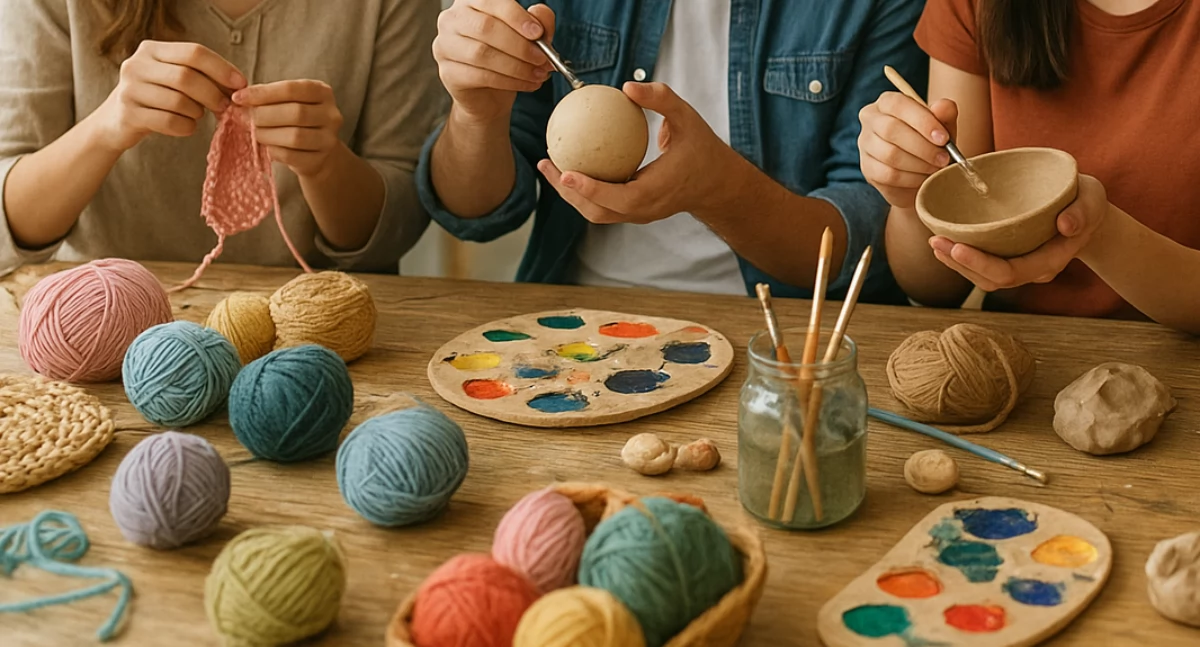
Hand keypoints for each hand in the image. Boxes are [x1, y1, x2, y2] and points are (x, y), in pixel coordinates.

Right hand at [96, 41, 246, 151]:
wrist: (117, 120)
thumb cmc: (157, 98)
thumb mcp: (174, 79)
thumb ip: (202, 76)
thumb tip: (240, 86)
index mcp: (151, 50)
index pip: (193, 52)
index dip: (221, 68)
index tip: (241, 84)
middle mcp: (137, 65)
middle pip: (187, 77)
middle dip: (213, 94)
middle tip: (225, 107)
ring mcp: (129, 89)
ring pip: (179, 102)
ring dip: (197, 112)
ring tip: (196, 114)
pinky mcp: (129, 114)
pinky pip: (170, 122)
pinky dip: (186, 127)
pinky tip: (187, 126)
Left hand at [233, 80, 344, 177]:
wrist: (316, 150)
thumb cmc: (295, 120)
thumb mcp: (287, 102)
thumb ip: (268, 97)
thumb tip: (240, 99)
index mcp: (322, 92)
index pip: (292, 89)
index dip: (263, 93)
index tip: (239, 98)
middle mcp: (331, 115)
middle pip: (296, 113)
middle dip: (264, 115)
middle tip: (246, 118)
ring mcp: (329, 139)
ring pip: (295, 136)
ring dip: (267, 134)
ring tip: (255, 133)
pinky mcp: (320, 160)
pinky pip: (292, 156)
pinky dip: (273, 151)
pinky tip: (266, 147)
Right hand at [433, 0, 555, 121]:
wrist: (488, 95)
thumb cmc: (505, 57)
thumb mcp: (526, 36)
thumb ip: (538, 21)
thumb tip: (541, 19)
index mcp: (471, 2)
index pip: (491, 1)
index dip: (516, 16)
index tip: (538, 33)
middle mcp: (452, 19)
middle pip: (486, 27)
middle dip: (519, 45)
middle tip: (542, 58)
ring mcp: (445, 46)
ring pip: (482, 53)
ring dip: (517, 66)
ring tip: (538, 74)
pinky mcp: (447, 72)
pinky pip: (480, 76)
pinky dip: (509, 81)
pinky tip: (527, 84)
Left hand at [536, 82, 739, 224]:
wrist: (717, 183)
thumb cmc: (702, 148)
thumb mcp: (687, 117)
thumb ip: (660, 99)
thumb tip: (627, 86)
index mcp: (655, 192)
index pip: (616, 198)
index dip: (588, 189)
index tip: (565, 172)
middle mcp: (643, 210)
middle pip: (596, 211)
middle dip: (567, 192)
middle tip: (547, 164)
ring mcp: (638, 215)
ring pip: (597, 212)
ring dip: (571, 194)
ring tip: (551, 167)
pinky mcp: (634, 212)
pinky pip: (604, 205)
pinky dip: (584, 191)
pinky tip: (571, 166)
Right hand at [858, 92, 957, 208]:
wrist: (922, 172)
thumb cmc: (931, 143)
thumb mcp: (943, 127)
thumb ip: (945, 114)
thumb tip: (941, 107)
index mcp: (887, 102)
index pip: (898, 104)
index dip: (922, 121)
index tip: (944, 139)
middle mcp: (871, 119)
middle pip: (890, 130)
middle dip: (922, 147)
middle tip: (943, 159)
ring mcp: (865, 144)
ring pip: (889, 154)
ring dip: (919, 164)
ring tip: (936, 169)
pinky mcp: (867, 167)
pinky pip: (887, 174)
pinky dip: (910, 179)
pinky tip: (923, 179)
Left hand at [929, 175, 1109, 290]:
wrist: (1084, 211)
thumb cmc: (1085, 202)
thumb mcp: (1093, 198)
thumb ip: (1084, 210)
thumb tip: (1065, 224)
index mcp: (1051, 260)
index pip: (1011, 272)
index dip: (982, 264)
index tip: (958, 246)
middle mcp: (1033, 270)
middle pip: (991, 280)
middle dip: (960, 264)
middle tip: (936, 241)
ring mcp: (1020, 267)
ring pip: (983, 278)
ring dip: (956, 263)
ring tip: (935, 243)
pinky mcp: (1009, 258)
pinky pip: (982, 267)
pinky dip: (961, 258)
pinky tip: (945, 244)